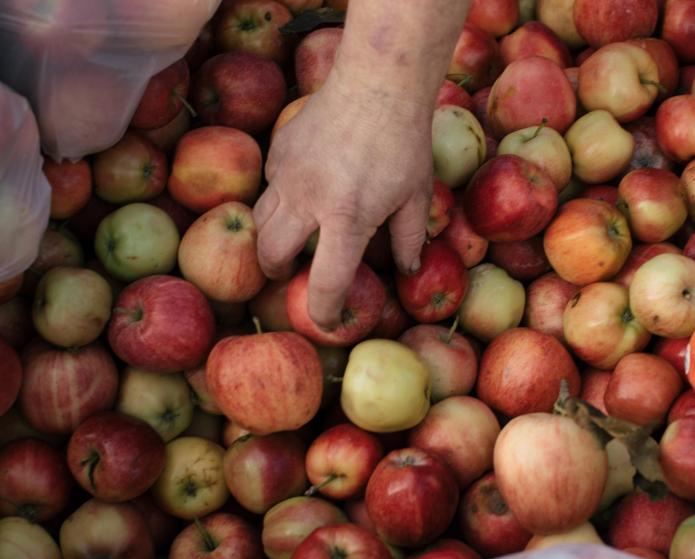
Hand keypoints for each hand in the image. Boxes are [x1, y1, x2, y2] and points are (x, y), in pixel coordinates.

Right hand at [253, 75, 432, 328]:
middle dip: (277, 274)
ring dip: (270, 239)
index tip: (328, 321)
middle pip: (271, 255)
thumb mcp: (417, 196)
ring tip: (289, 242)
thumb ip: (410, 239)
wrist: (377, 82)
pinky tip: (302, 194)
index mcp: (347, 218)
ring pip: (259, 221)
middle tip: (291, 276)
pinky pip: (268, 186)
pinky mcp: (278, 151)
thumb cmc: (405, 143)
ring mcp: (287, 173)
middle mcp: (308, 200)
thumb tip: (405, 271)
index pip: (325, 283)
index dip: (324, 312)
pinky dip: (279, 199)